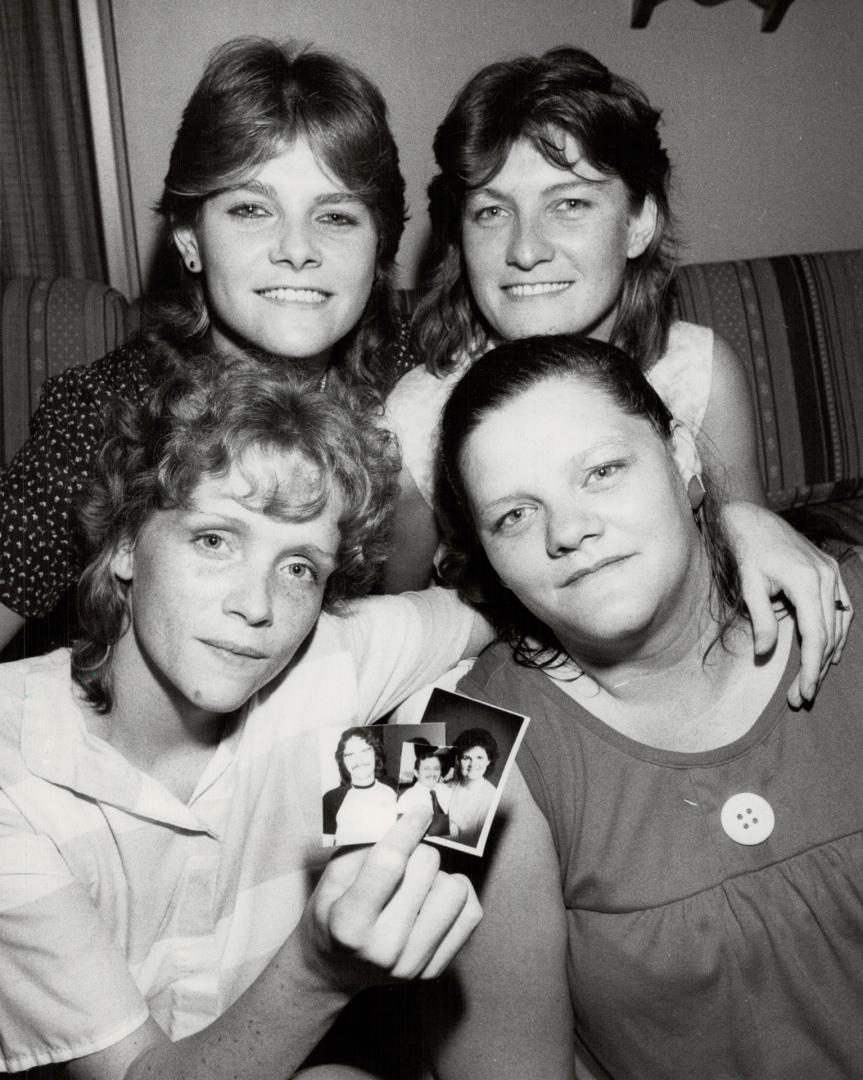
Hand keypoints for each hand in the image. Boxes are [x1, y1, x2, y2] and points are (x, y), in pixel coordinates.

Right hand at [300, 807, 480, 989]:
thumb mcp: (332, 876)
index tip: (420, 812)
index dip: (408, 829)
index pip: (389, 863)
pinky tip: (435, 898)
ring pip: (455, 890)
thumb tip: (408, 818)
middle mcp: (383, 949)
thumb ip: (366, 845)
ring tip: (419, 884)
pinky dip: (457, 896)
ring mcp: (412, 964)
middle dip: (418, 851)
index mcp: (349, 924)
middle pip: (427, 867)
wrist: (332, 969)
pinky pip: (471, 913)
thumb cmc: (330, 915)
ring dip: (439, 877)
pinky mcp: (434, 970)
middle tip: (405, 859)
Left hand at [724, 501, 852, 705]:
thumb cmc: (747, 551)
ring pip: (838, 623)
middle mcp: (825, 576)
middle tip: (802, 697)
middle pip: (829, 634)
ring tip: (812, 681)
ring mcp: (831, 572)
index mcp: (805, 581)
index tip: (805, 692)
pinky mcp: (830, 570)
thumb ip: (761, 620)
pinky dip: (838, 632)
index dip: (812, 667)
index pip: (816, 635)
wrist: (753, 518)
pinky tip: (831, 653)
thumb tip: (765, 654)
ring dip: (827, 654)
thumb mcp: (748, 586)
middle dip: (817, 668)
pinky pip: (842, 608)